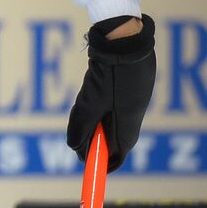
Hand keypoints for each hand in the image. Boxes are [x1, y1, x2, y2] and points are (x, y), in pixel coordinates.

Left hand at [66, 14, 155, 171]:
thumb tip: (75, 149)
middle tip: (77, 134)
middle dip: (92, 140)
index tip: (87, 166)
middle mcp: (133, 117)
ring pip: (108, 120)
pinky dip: (97, 105)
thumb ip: (80, 127)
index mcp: (128, 126)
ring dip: (92, 119)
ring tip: (84, 104)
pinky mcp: (127, 88)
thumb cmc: (110, 75)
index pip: (117, 156)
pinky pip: (110, 105)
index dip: (102, 164)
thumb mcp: (90, 104)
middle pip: (111, 139)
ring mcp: (131, 102)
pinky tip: (90, 90)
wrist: (125, 40)